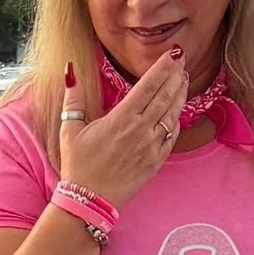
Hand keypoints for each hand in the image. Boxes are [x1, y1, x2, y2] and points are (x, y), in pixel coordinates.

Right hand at [58, 51, 191, 211]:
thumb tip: (70, 70)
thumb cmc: (78, 165)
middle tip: (182, 60)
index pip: (149, 85)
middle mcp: (140, 130)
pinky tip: (176, 110)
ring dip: (180, 93)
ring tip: (183, 79)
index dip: (164, 67)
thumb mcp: (70, 129)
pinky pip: (172, 135)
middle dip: (176, 75)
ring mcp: (151, 146)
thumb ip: (74, 97)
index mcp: (121, 119)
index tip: (173, 53)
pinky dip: (176, 119)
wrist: (88, 201)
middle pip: (166, 95)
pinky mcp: (156, 161)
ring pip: (173, 113)